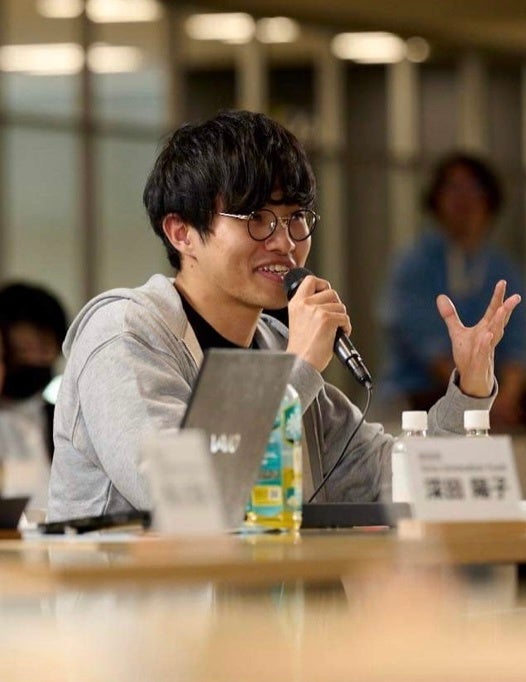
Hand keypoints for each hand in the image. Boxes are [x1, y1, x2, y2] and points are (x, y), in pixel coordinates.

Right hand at [286, 274, 351, 372]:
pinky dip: (345, 328)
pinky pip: (345, 318)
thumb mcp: (298, 320)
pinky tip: (336, 336)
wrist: (301, 362)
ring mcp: (316, 311)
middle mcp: (305, 304)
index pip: (311, 280)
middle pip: (331, 292)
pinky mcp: (327, 320)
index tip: (325, 294)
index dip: (322, 284)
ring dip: (341, 319)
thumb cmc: (302, 347)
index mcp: (296, 303)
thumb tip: (328, 301)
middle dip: (336, 305)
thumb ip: (308, 307)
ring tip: (332, 330)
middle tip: (332, 319)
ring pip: (341, 307)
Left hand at [436, 280, 521, 396]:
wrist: (472, 377)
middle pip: (499, 320)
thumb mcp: (457, 332)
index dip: (498, 297)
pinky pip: (484, 352)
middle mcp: (489, 336)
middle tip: (516, 297)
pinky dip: (486, 344)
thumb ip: (450, 316)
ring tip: (503, 310)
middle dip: (506, 308)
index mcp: (485, 328)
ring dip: (500, 322)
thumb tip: (440, 296)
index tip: (502, 282)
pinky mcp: (480, 361)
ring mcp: (486, 349)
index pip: (493, 310)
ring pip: (496, 334)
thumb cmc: (469, 354)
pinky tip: (487, 335)